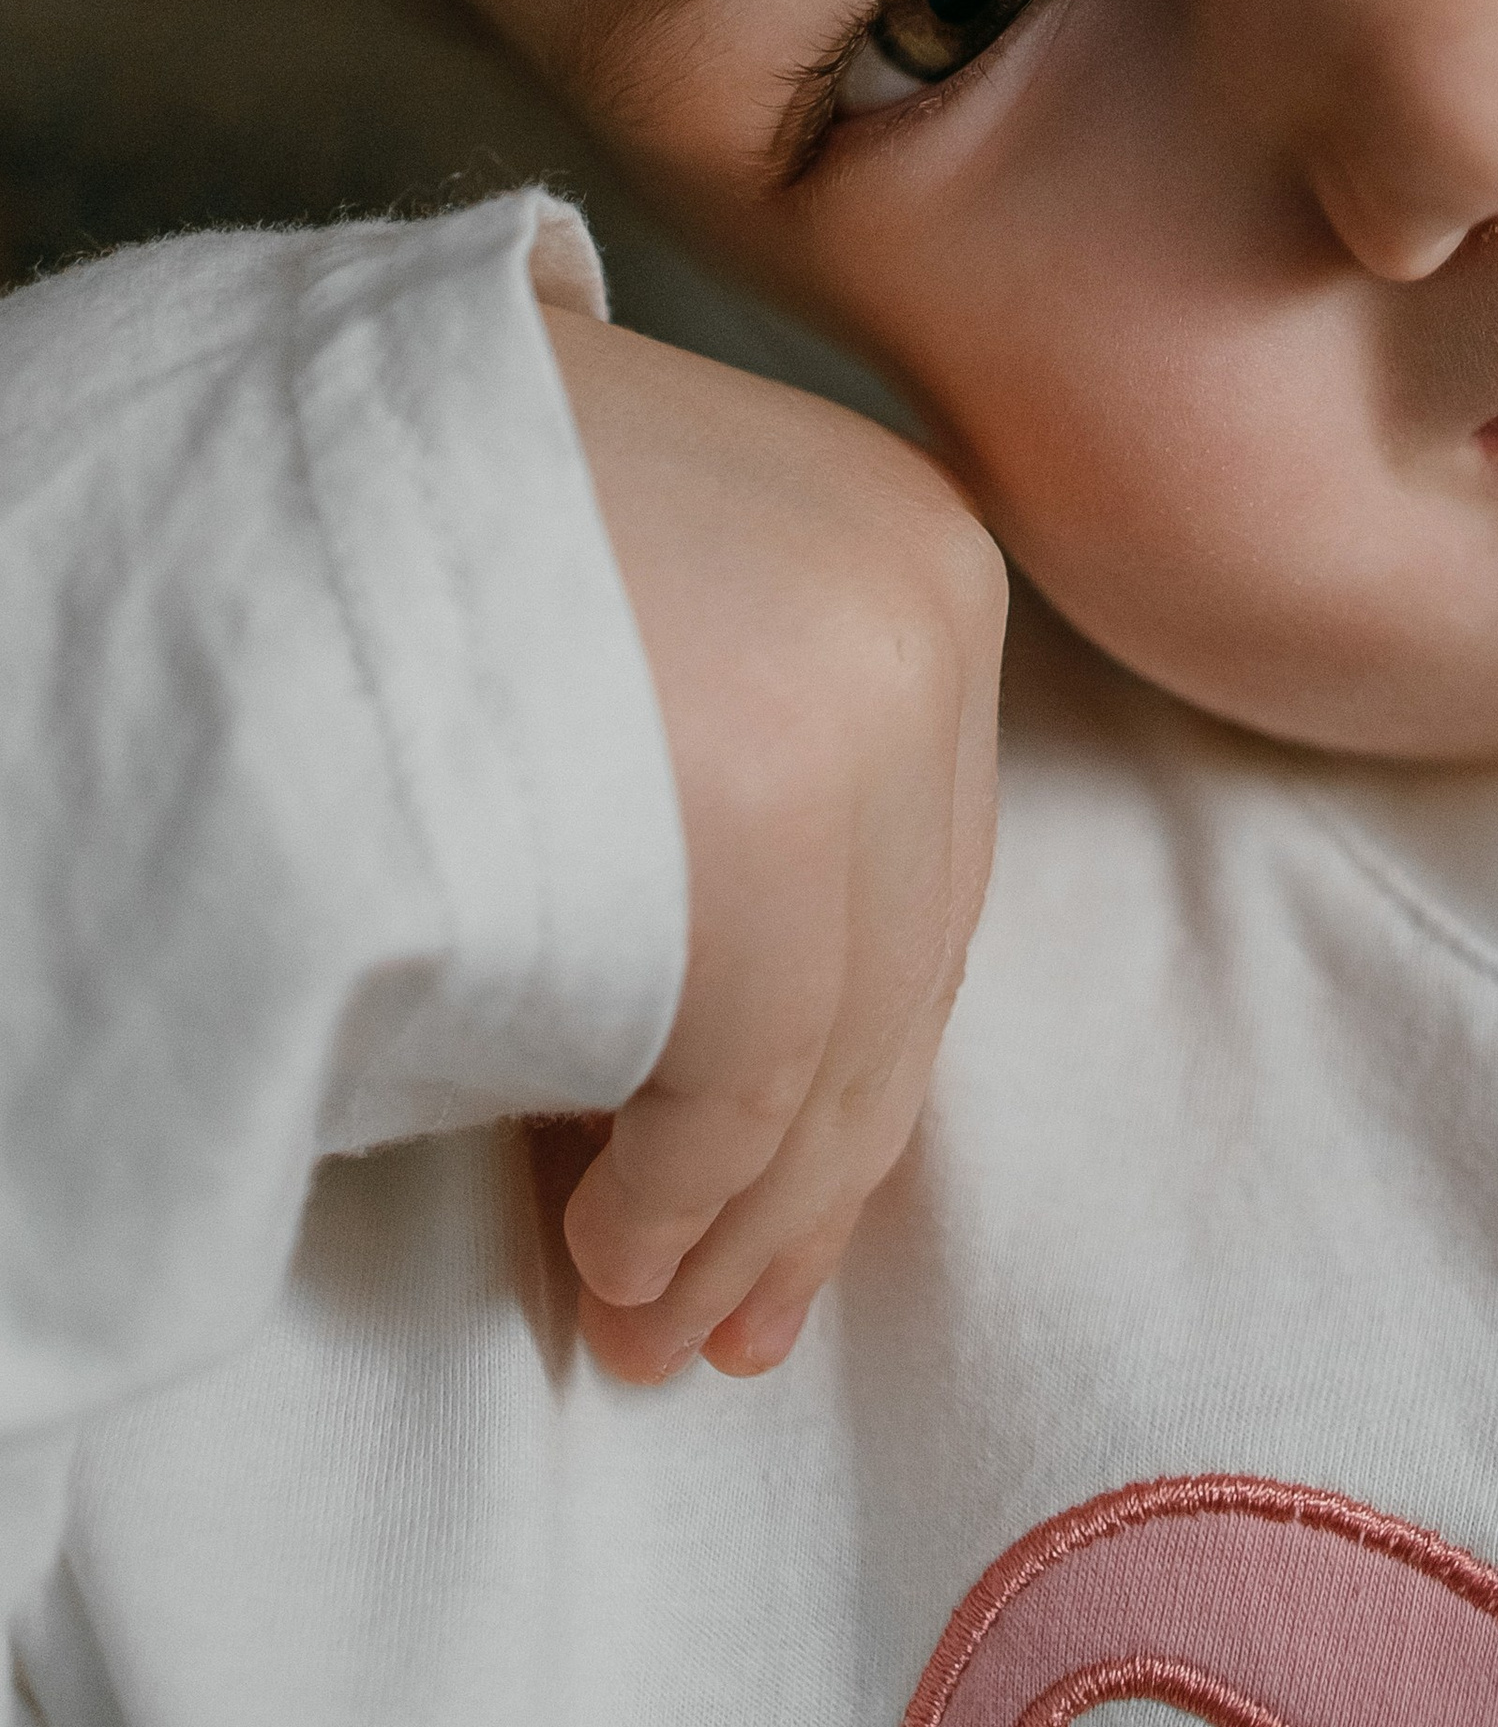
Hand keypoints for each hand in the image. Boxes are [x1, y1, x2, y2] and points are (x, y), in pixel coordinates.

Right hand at [537, 306, 1005, 1384]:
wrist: (299, 440)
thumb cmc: (450, 514)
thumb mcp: (674, 577)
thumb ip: (751, 752)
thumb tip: (765, 1071)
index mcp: (923, 549)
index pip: (930, 870)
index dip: (863, 1059)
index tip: (799, 1202)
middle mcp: (925, 625)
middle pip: (905, 968)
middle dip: (813, 1169)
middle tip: (730, 1315)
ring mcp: (861, 716)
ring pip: (841, 1045)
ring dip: (742, 1220)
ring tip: (656, 1324)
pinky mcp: (769, 818)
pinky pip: (747, 1073)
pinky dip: (681, 1197)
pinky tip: (615, 1257)